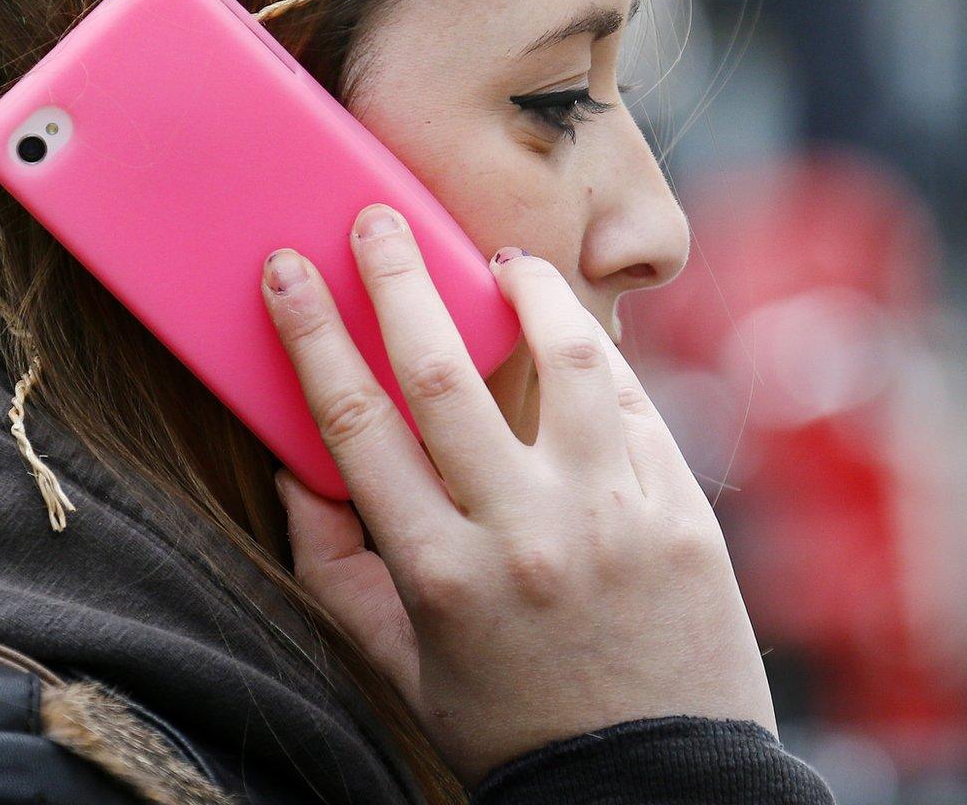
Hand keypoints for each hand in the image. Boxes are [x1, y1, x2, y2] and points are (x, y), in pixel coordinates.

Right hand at [260, 204, 774, 784]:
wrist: (654, 781)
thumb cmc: (515, 725)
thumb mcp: (406, 667)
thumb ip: (340, 572)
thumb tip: (297, 471)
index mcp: (440, 575)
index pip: (359, 425)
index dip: (314, 336)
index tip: (288, 270)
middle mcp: (523, 533)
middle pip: (444, 372)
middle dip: (398, 280)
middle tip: (376, 219)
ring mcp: (610, 515)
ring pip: (560, 362)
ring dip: (524, 292)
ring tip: (501, 260)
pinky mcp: (678, 510)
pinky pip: (631, 407)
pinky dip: (595, 360)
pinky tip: (570, 337)